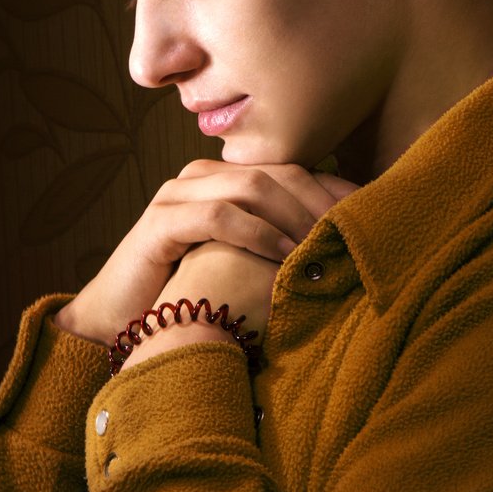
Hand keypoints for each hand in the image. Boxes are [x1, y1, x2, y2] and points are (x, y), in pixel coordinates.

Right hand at [57, 160, 355, 345]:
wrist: (119, 321)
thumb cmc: (188, 295)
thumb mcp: (242, 264)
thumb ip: (278, 246)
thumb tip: (342, 250)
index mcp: (221, 181)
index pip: (290, 170)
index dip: (333, 191)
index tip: (373, 218)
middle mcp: (199, 177)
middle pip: (276, 171)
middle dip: (321, 202)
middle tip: (354, 235)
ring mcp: (176, 195)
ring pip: (250, 185)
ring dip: (296, 215)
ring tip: (325, 246)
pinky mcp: (160, 223)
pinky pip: (218, 214)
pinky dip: (258, 232)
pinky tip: (285, 254)